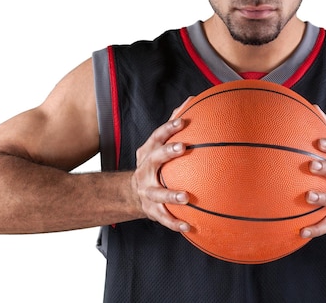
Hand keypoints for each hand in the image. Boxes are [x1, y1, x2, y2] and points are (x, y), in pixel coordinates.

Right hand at [131, 100, 192, 232]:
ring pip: (157, 193)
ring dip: (171, 195)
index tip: (182, 121)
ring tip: (187, 197)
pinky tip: (189, 227)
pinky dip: (175, 223)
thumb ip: (174, 123)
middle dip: (167, 153)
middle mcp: (145, 171)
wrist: (133, 193)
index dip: (168, 128)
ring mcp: (147, 191)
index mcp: (149, 153)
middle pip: (154, 160)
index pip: (157, 136)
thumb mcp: (158, 144)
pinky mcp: (152, 210)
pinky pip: (164, 217)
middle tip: (183, 147)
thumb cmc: (155, 163)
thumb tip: (192, 99)